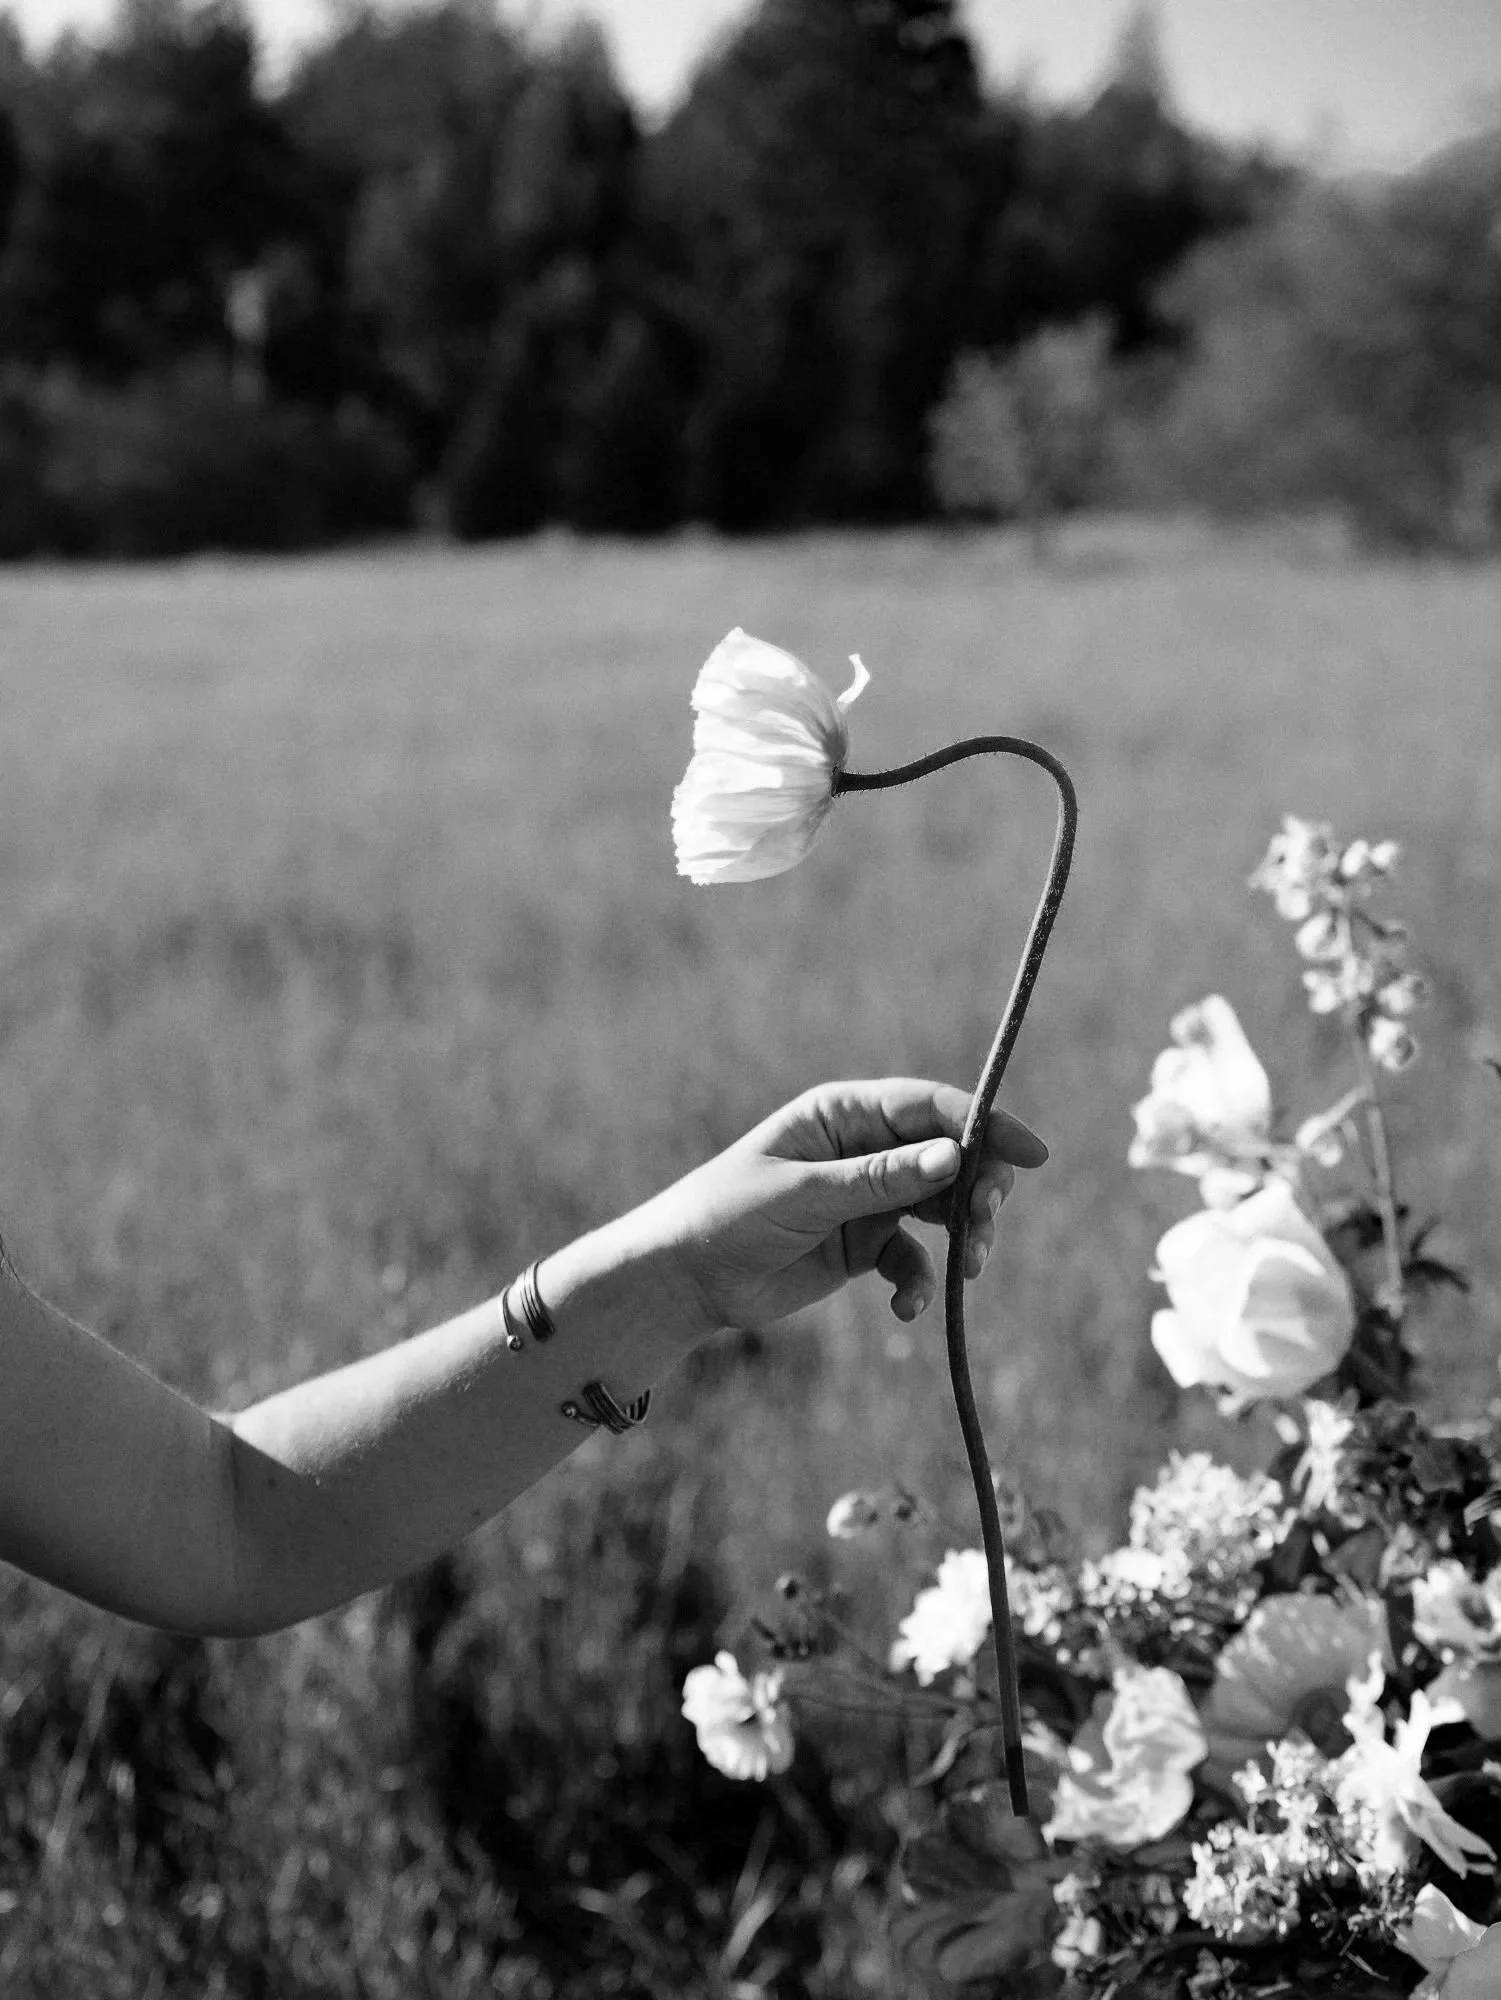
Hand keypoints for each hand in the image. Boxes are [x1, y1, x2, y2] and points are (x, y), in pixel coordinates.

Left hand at [656, 1078, 1047, 1333]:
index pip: (930, 1108)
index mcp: (845, 1113)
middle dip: (980, 1188)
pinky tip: (905, 1307)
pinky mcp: (864, 1246)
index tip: (1032, 1154)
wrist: (685, 1279)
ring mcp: (869, 1198)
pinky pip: (914, 1258)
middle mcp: (864, 1149)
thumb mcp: (805, 1194)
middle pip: (949, 1156)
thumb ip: (881, 1179)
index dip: (985, 1124)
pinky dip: (920, 1281)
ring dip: (963, 1236)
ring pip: (942, 1208)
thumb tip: (955, 1157)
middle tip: (987, 1222)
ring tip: (967, 1268)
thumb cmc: (729, 1215)